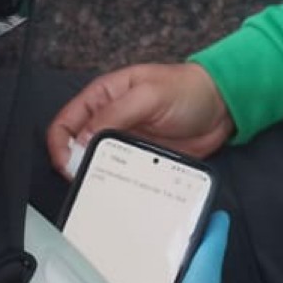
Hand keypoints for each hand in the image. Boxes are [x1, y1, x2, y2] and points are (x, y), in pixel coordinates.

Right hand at [47, 64, 235, 178]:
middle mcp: (109, 120)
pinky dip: (119, 185)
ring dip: (98, 177)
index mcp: (103, 97)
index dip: (60, 144)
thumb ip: (116, 114)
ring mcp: (125, 142)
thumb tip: (84, 140)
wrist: (222, 107)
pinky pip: (123, 176)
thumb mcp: (149, 95)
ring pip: (99, 165)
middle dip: (76, 165)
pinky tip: (123, 192)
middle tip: (87, 181)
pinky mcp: (141, 159)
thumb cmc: (187, 90)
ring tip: (104, 190)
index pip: (66, 121)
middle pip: (77, 148)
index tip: (67, 164)